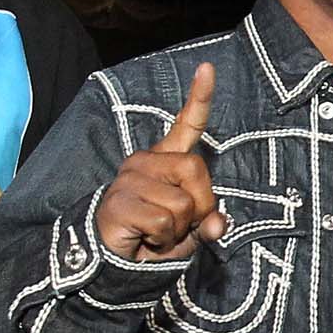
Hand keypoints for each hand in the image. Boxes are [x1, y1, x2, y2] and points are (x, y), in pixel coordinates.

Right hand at [94, 61, 226, 261]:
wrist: (115, 263)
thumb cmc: (153, 240)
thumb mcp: (188, 231)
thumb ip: (207, 221)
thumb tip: (218, 224)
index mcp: (165, 161)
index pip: (186, 126)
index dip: (199, 99)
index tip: (207, 68)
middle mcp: (145, 162)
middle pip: (195, 170)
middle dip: (201, 204)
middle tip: (182, 224)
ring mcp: (129, 179)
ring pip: (182, 202)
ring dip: (179, 229)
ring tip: (158, 233)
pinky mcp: (119, 202)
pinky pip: (163, 221)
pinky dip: (163, 239)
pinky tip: (146, 239)